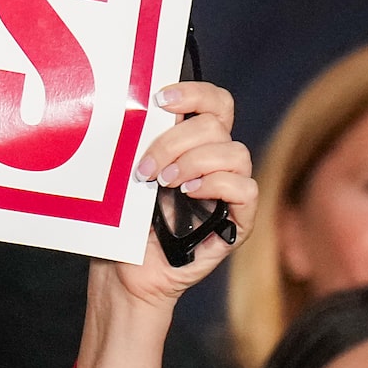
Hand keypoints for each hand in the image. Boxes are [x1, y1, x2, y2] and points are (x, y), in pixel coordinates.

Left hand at [73, 79, 251, 367]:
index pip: (214, 103)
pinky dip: (217, 184)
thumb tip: (135, 107)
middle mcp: (215, 162)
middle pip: (218, 123)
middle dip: (176, 139)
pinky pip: (245, 189)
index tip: (159, 99)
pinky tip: (189, 193)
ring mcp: (228, 191)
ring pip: (234, 152)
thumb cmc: (122, 225)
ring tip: (162, 184)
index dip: (194, 93)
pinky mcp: (237, 221)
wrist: (124, 274)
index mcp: (192, 144)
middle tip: (144, 168)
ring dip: (193, 162)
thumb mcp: (126, 175)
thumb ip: (141, 142)